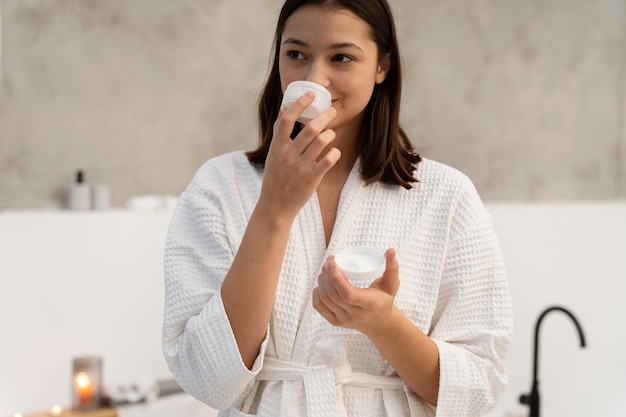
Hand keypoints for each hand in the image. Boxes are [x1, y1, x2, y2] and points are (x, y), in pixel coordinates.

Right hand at [258, 93, 339, 220]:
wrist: (275, 206)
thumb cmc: (275, 178)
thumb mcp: (272, 155)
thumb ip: (279, 134)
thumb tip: (283, 110)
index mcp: (277, 147)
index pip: (286, 118)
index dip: (299, 103)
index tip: (310, 94)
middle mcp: (288, 155)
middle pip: (310, 128)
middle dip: (325, 116)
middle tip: (332, 110)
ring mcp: (300, 167)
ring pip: (322, 141)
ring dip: (330, 134)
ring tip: (331, 134)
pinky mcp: (312, 178)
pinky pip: (329, 159)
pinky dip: (334, 153)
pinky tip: (334, 152)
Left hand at [312, 249, 399, 334]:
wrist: (379, 323)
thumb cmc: (385, 299)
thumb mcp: (392, 284)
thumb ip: (392, 267)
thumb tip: (391, 250)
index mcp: (370, 305)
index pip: (348, 294)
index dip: (336, 278)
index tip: (333, 262)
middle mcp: (356, 315)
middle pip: (333, 294)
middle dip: (326, 274)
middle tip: (330, 261)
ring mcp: (344, 320)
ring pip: (324, 299)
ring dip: (321, 281)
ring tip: (326, 269)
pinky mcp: (335, 322)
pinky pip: (319, 307)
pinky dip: (317, 293)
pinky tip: (321, 284)